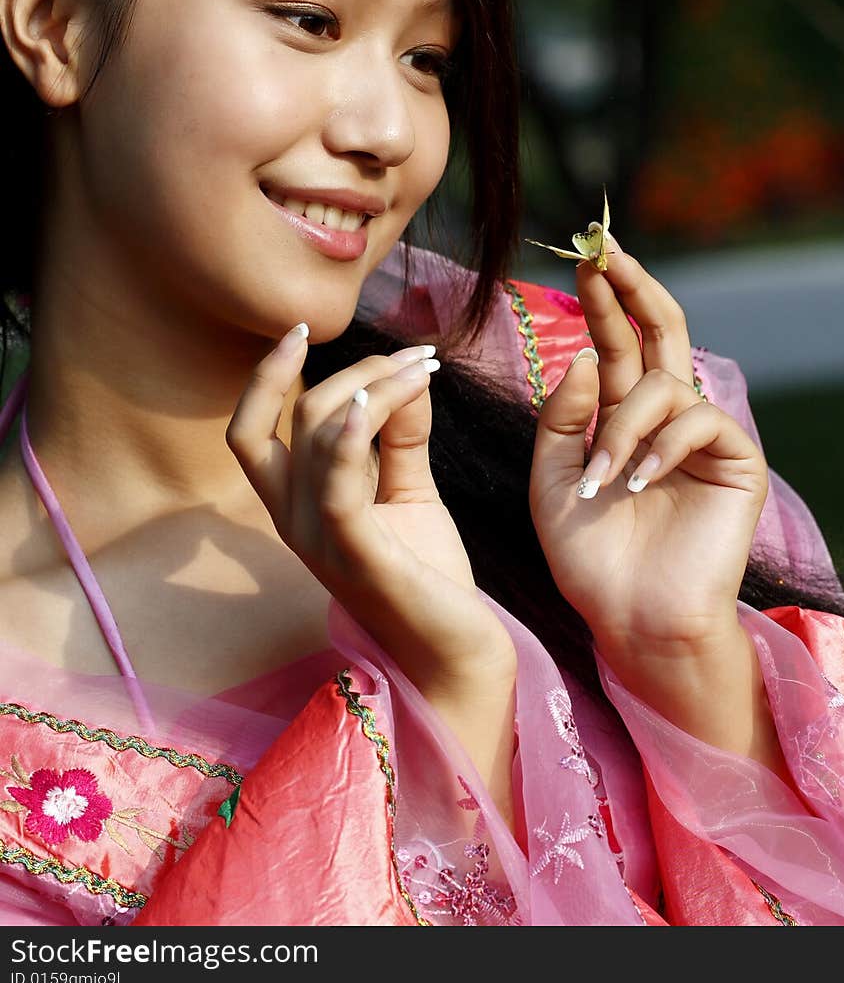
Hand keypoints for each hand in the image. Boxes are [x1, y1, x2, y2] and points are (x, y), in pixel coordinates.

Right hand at [225, 329, 515, 696]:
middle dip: (360, 370)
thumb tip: (403, 377)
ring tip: (425, 367)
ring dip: (377, 384)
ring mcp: (319, 540)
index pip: (249, 431)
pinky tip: (388, 397)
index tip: (300, 329)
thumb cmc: (426, 575)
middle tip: (419, 359)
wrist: (455, 653)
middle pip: (297, 415)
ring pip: (320, 433)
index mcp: (296, 506)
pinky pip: (338, 481)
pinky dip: (357, 429)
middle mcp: (293, 521)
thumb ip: (398, 436)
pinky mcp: (357, 554)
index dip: (264, 377)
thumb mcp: (408, 491)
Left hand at [528, 237, 769, 668]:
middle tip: (608, 254)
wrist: (629, 619)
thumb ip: (563, 417)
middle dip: (632, 289)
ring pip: (665, 383)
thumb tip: (589, 355)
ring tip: (603, 479)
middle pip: (659, 331)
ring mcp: (702, 437)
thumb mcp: (553, 478)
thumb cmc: (589, 555)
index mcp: (621, 415)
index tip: (585, 254)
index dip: (603, 298)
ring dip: (623, 425)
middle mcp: (664, 416)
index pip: (616, 340)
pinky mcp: (736, 461)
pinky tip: (637, 483)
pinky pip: (699, 420)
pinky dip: (661, 446)